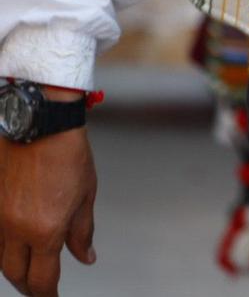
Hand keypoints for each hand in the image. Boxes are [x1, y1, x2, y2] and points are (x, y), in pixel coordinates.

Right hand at [0, 128, 95, 296]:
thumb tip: (86, 258)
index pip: (43, 278)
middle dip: (29, 286)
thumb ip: (82, 232)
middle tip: (41, 289)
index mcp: (45, 230)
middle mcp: (15, 229)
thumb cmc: (67, 153)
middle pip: (15, 274)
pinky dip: (2, 249)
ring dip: (13, 269)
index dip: (48, 294)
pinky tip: (12, 248)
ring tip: (28, 271)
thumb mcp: (86, 194)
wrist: (39, 123)